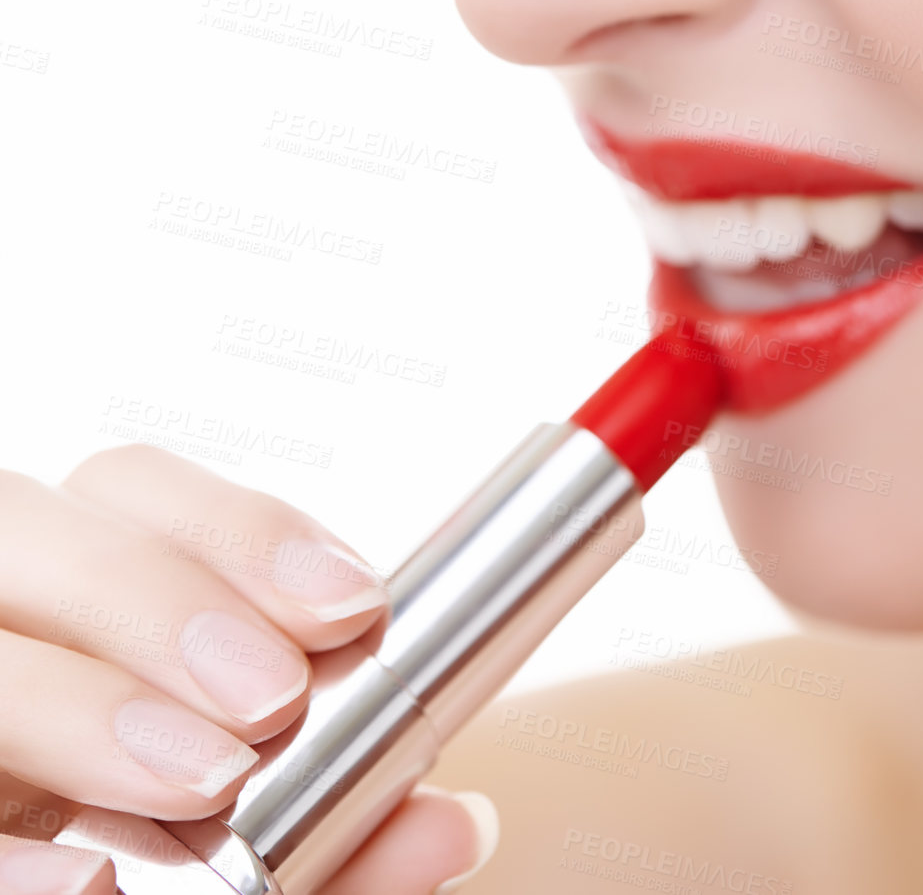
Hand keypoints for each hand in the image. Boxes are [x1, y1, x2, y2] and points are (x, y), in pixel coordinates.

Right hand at [0, 446, 497, 894]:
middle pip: (25, 525)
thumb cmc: (185, 861)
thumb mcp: (287, 853)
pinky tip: (89, 882)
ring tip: (205, 779)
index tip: (352, 603)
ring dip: (86, 703)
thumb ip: (349, 834)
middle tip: (273, 694)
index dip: (239, 528)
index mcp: (80, 601)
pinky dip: (10, 854)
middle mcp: (5, 627)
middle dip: (157, 593)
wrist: (121, 894)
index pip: (131, 490)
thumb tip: (455, 823)